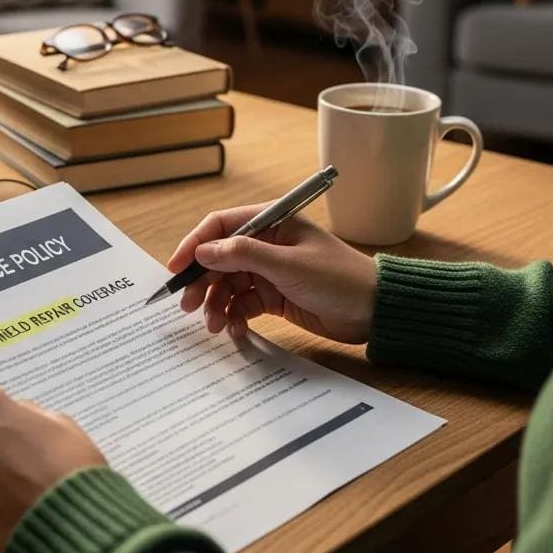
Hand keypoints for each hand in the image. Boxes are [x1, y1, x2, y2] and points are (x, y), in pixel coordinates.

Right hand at [168, 203, 377, 343]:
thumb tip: (203, 251)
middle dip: (202, 281)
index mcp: (271, 222)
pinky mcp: (275, 296)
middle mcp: (266, 244)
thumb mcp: (289, 265)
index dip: (195, 245)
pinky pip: (243, 303)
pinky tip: (234, 329)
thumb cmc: (339, 278)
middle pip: (220, 258)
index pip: (220, 226)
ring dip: (217, 303)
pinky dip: (234, 316)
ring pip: (228, 284)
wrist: (375, 311)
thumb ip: (243, 255)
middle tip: (187, 305)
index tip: (177, 269)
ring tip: (215, 325)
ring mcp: (269, 271)